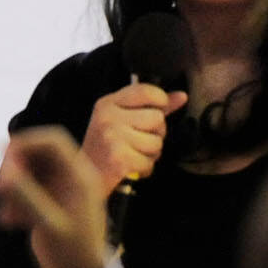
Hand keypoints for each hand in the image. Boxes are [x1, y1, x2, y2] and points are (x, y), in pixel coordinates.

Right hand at [0, 127, 108, 267]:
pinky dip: (13, 202)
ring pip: (28, 173)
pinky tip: (7, 222)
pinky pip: (25, 191)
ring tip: (3, 211)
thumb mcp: (49, 225)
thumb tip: (4, 174)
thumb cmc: (72, 254)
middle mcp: (70, 178)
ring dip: (11, 187)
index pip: (53, 141)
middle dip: (14, 167)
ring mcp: (58, 190)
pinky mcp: (47, 203)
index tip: (3, 159)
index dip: (26, 143)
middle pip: (37, 154)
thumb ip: (27, 197)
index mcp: (79, 176)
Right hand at [82, 82, 189, 197]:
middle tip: (138, 141)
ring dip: (151, 153)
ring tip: (133, 154)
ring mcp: (112, 138)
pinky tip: (131, 167)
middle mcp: (108, 118)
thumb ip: (152, 106)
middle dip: (155, 133)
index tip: (160, 108)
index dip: (160, 99)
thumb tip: (181, 96)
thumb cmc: (107, 147)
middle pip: (157, 118)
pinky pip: (149, 162)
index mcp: (107, 104)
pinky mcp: (119, 158)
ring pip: (157, 142)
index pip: (144, 91)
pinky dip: (145, 169)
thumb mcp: (123, 120)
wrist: (87, 176)